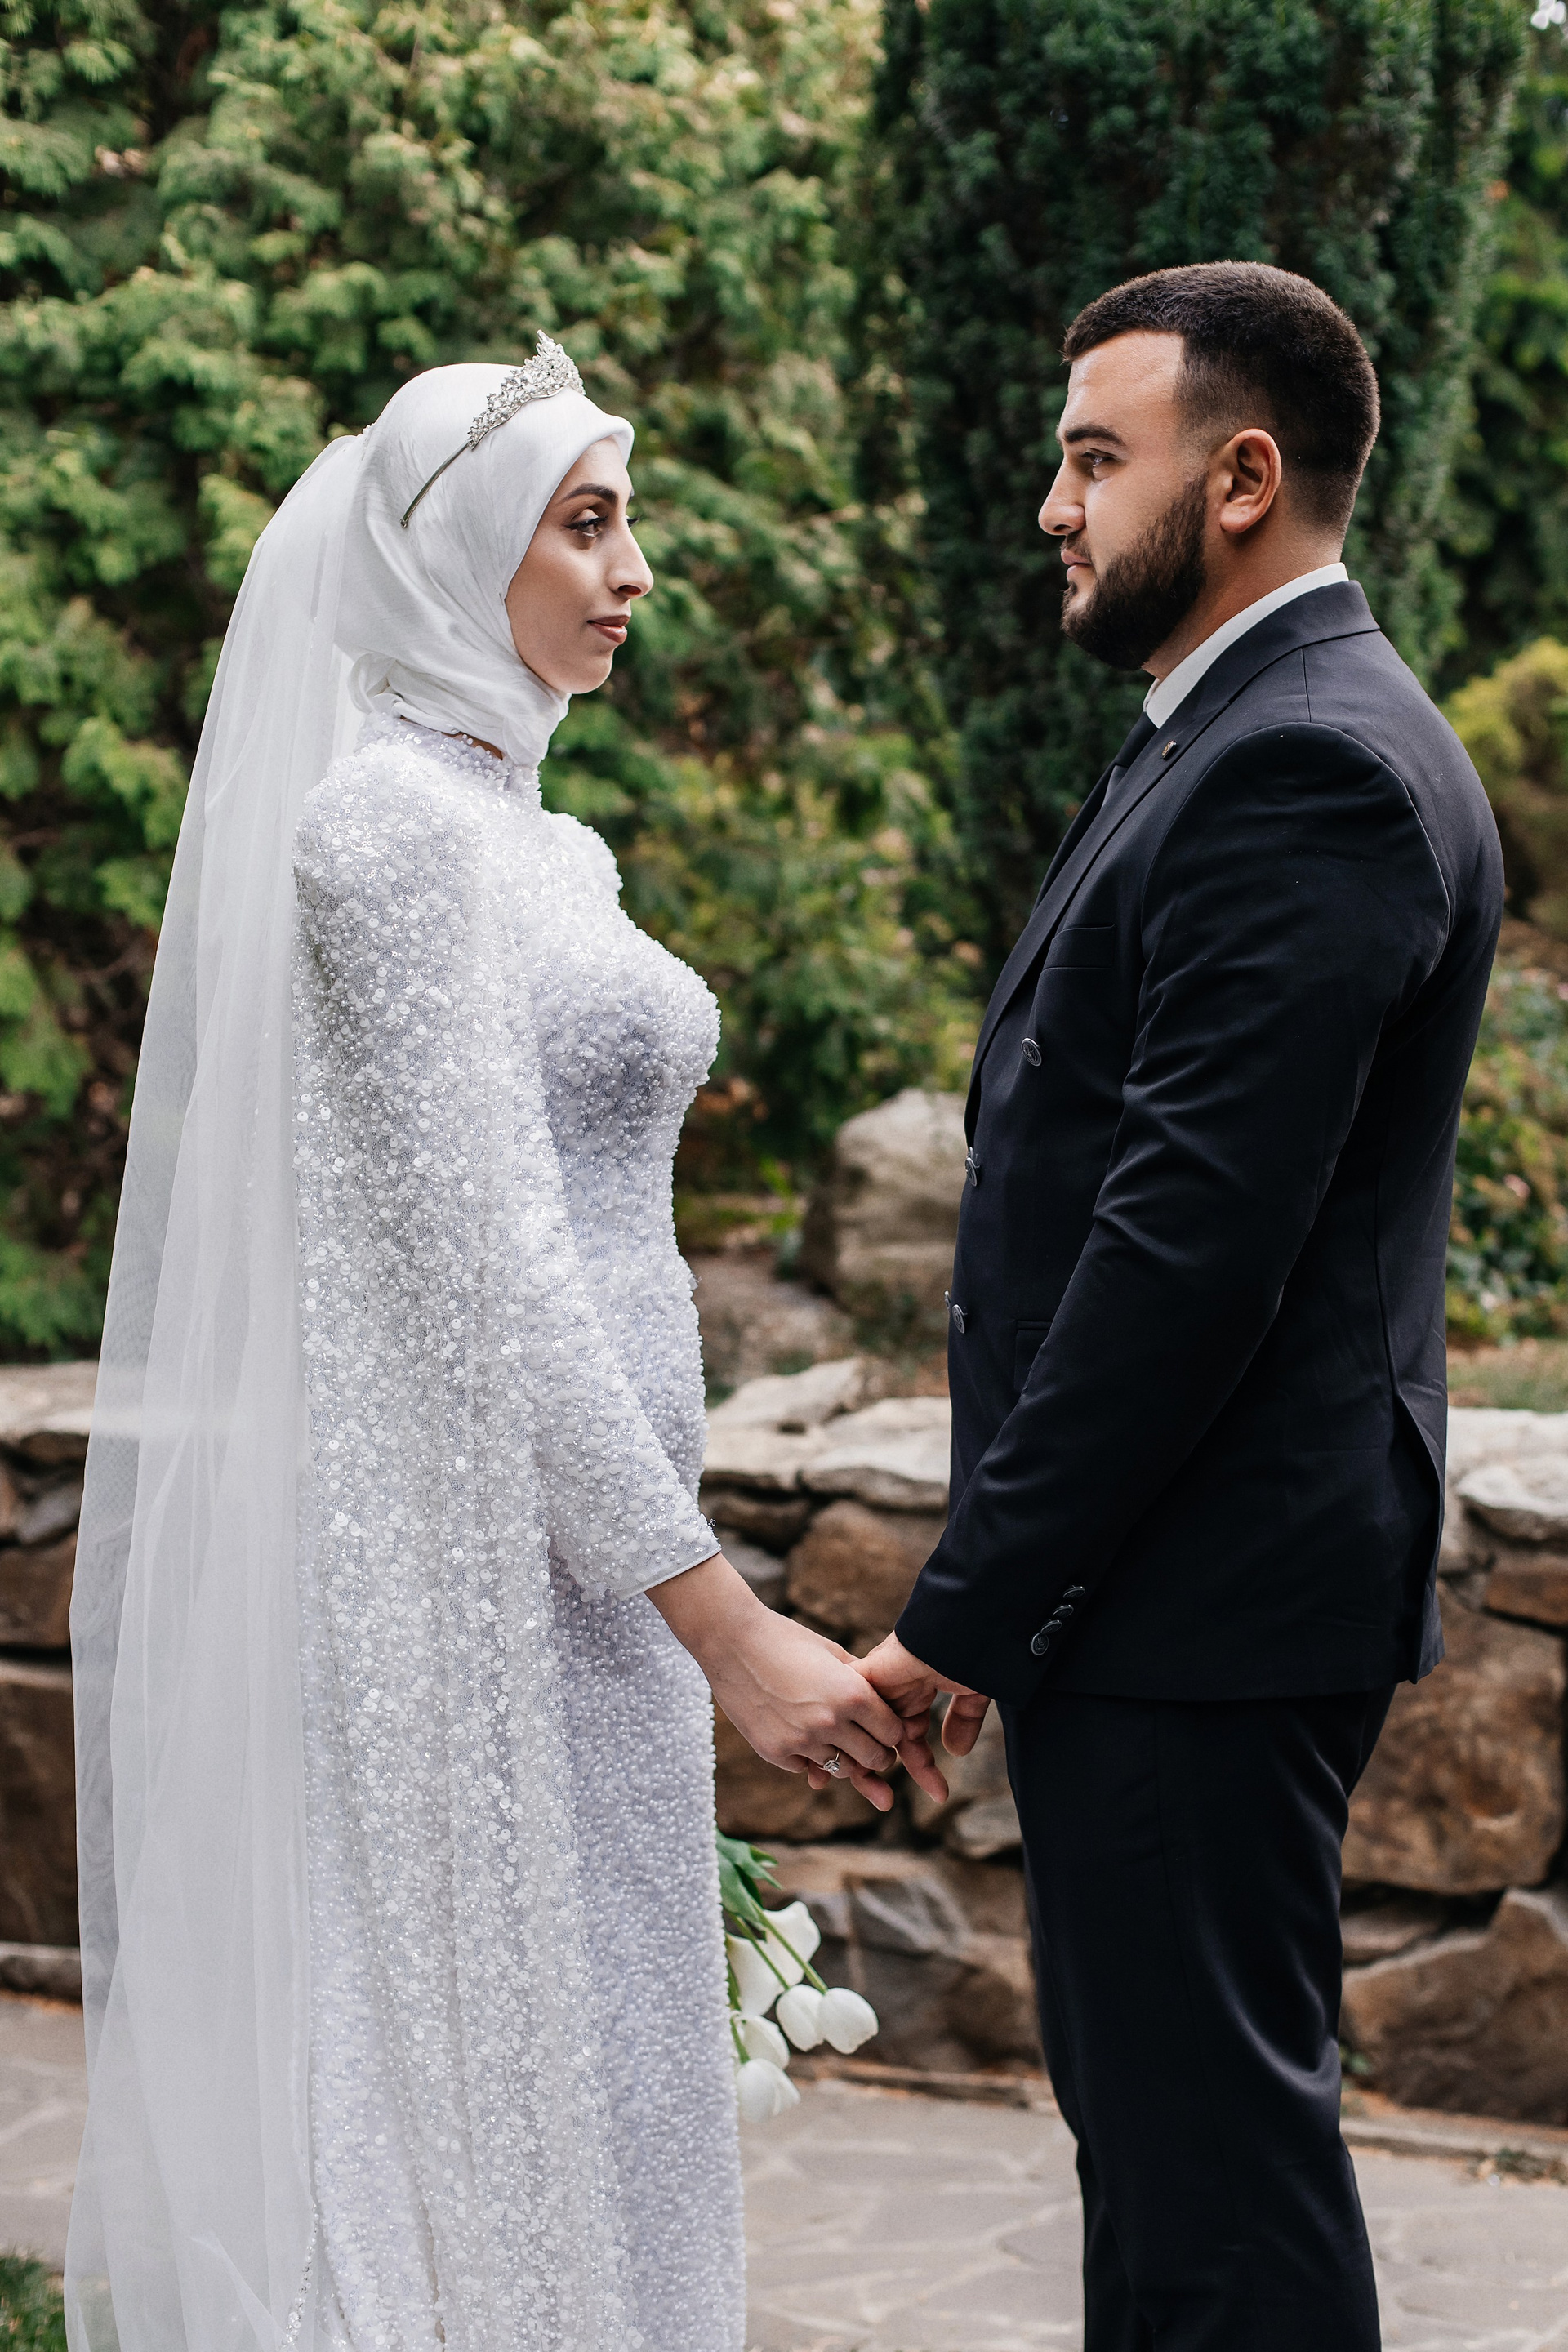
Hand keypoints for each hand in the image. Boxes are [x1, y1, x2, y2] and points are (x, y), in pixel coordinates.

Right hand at [647, 1553, 908, 1811]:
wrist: (731, 1641)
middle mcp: (830, 1722)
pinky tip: (802, 1733)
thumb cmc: (785, 1639)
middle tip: (869, 1743)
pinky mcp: (775, 1752)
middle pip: (875, 1759)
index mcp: (852, 1694)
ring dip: (845, 1758)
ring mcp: (801, 1741)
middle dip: (877, 1753)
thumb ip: (862, 1681)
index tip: (885, 1727)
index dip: (893, 1731)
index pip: (893, 1733)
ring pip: (843, 1770)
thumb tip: (887, 1705)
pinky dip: (809, 1757)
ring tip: (837, 1738)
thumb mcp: (832, 1653)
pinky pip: (807, 1768)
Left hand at [857, 1631, 991, 1803]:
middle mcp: (894, 1689)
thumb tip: (955, 1752)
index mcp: (915, 1689)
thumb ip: (963, 1719)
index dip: (921, 1765)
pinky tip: (858, 1769)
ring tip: (881, 1796)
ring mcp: (879, 1683)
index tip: (939, 1793)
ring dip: (868, 1765)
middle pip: (880, 1739)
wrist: (968, 1625)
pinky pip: (849, 1711)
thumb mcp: (971, 1692)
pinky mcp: (866, 1677)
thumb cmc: (974, 1649)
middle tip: (890, 1802)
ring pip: (862, 1731)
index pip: (910, 1736)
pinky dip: (852, 1740)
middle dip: (882, 1773)